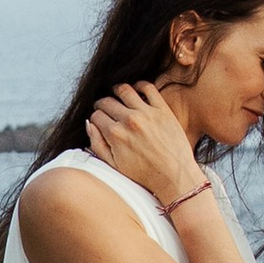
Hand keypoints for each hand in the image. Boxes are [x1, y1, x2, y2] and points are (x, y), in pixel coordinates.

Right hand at [86, 80, 207, 213]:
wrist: (174, 176)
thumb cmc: (144, 175)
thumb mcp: (114, 165)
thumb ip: (97, 144)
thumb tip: (89, 124)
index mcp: (115, 135)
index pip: (96, 115)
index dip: (95, 118)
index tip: (100, 120)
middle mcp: (129, 121)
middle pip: (107, 102)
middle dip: (102, 104)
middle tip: (105, 107)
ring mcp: (146, 113)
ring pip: (124, 90)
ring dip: (117, 90)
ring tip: (117, 94)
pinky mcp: (163, 110)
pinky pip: (148, 88)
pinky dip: (140, 85)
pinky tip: (137, 91)